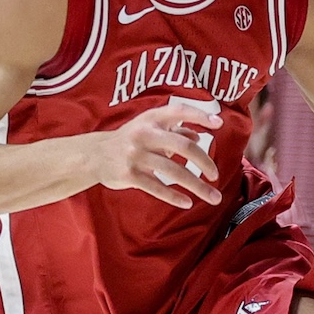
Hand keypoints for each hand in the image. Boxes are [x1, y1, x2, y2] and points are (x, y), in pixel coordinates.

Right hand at [89, 99, 222, 209]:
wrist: (94, 155)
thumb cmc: (128, 140)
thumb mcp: (148, 129)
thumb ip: (173, 130)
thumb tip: (199, 136)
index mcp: (151, 119)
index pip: (179, 111)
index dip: (200, 116)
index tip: (218, 123)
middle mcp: (144, 134)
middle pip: (183, 147)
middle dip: (204, 162)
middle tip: (215, 175)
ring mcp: (135, 155)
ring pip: (173, 172)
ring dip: (197, 186)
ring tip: (213, 197)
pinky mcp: (129, 175)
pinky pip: (157, 187)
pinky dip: (174, 197)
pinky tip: (187, 202)